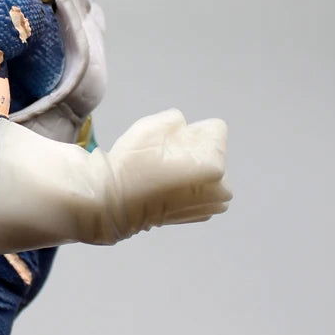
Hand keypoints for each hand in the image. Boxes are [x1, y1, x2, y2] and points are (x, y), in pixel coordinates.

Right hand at [108, 109, 231, 232]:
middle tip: (165, 158)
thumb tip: (183, 127)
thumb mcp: (151, 125)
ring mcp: (212, 205)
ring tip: (166, 173)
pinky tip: (168, 187)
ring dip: (196, 168)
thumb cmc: (132, 164)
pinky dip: (192, 186)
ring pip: (211, 170)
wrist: (112, 203)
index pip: (216, 128)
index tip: (171, 141)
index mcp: (213, 164)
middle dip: (196, 149)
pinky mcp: (202, 215)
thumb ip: (176, 119)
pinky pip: (205, 189)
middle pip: (214, 150)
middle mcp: (221, 187)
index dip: (191, 129)